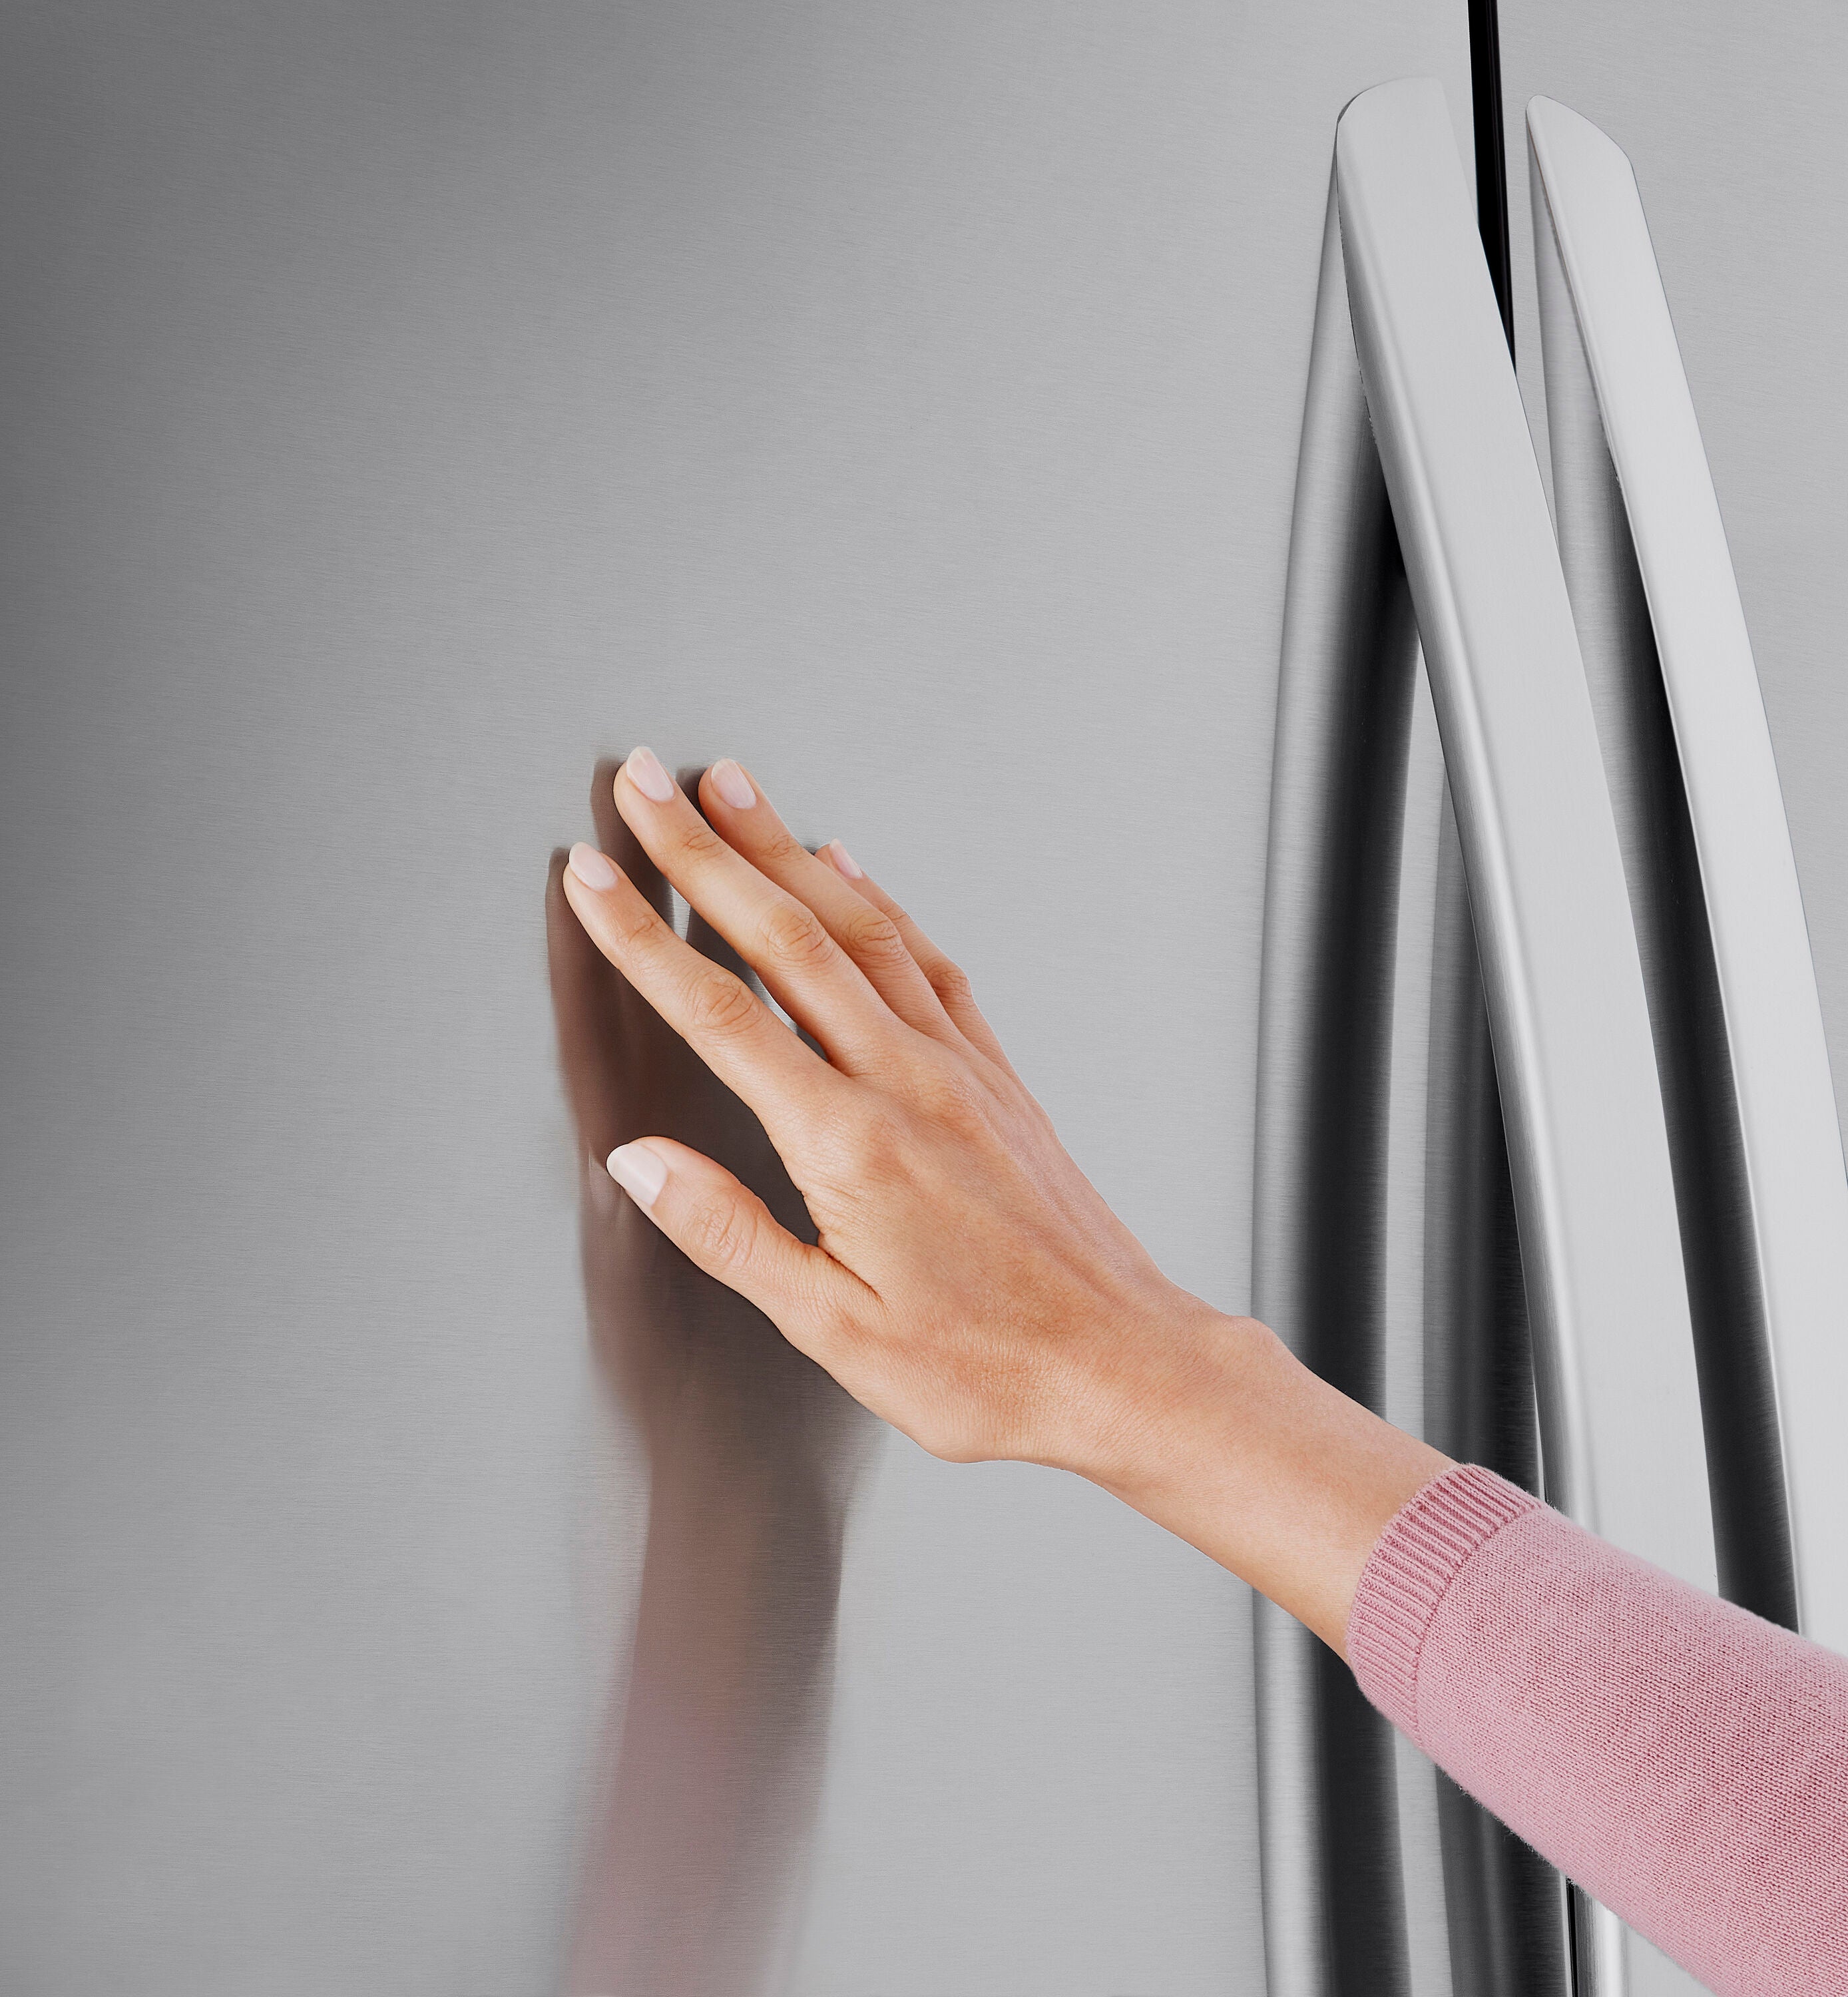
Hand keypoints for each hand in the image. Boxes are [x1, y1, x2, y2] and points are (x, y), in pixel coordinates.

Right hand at [560, 749, 1448, 1652]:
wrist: (1122, 1361)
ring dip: (788, 848)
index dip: (644, 936)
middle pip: (785, 936)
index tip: (593, 874)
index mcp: (849, 1142)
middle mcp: (905, 1080)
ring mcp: (958, 1067)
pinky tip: (851, 868)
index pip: (720, 1013)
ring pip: (859, 926)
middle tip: (649, 782)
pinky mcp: (996, 1074)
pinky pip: (928, 959)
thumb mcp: (835, 1330)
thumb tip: (641, 1165)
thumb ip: (730, 1235)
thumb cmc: (986, 1366)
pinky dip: (879, 899)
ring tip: (736, 788)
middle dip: (705, 850)